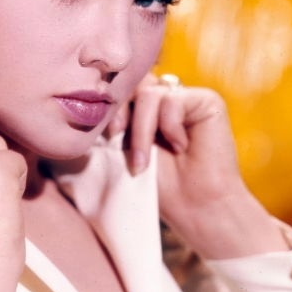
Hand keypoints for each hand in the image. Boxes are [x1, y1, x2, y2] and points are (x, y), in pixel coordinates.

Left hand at [110, 75, 287, 258]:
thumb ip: (110, 124)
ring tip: (144, 162)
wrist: (195, 209)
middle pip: (133, 83)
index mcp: (144, 107)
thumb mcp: (123, 151)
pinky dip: (170, 127)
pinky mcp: (206, 100)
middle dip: (119, 110)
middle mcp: (165, 98)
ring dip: (141, 131)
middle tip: (117, 138)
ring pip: (149, 94)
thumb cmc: (158, 187)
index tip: (104, 133)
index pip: (120, 87)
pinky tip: (181, 148)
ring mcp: (185, 98)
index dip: (109, 105)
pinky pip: (172, 100)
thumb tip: (85, 102)